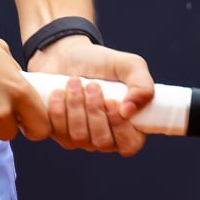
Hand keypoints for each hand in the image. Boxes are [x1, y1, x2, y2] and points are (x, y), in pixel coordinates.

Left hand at [28, 35, 154, 156]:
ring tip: (74, 82)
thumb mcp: (130, 65)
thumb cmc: (102, 62)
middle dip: (95, 111)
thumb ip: (142, 85)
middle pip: (102, 141)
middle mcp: (106, 137)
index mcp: (128, 126)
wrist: (67, 54)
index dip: (120, 128)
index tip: (110, 102)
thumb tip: (129, 111)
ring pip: (78, 137)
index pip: (129, 144)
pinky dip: (57, 110)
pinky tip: (58, 93)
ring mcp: (81, 138)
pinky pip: (57, 132)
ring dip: (75, 106)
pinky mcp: (58, 133)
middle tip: (92, 85)